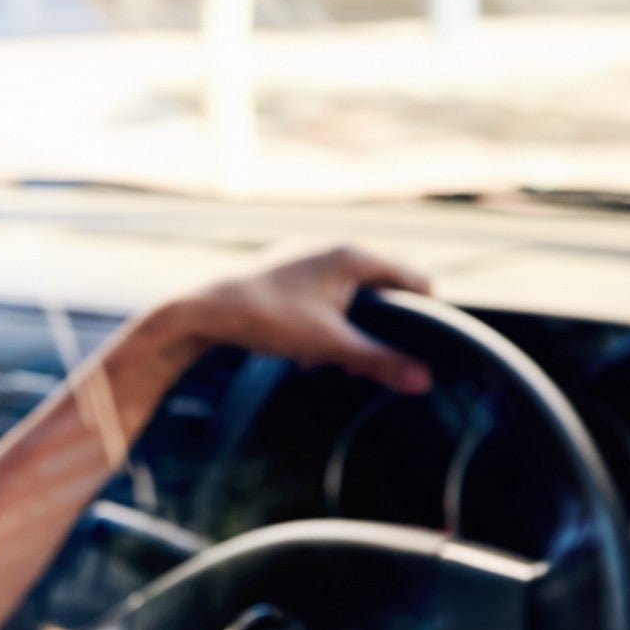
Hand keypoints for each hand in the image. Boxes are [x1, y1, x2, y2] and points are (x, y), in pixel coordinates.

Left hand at [180, 245, 433, 393]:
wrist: (206, 310)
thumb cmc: (269, 319)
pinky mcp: (288, 269)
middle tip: (365, 365)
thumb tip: (423, 381)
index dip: (423, 315)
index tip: (418, 348)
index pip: (415, 280)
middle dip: (378, 330)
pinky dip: (324, 322)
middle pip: (382, 290)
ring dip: (348, 330)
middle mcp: (335, 247)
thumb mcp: (330, 345)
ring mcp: (309, 255)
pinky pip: (324, 294)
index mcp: (354, 256)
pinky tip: (304, 352)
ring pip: (350, 295)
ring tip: (331, 362)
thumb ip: (379, 361)